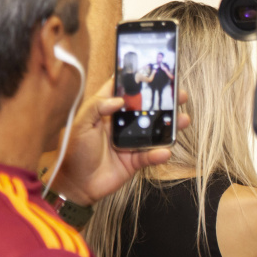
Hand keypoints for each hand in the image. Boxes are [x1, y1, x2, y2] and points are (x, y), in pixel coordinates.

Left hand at [43, 80, 189, 204]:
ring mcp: (130, 142)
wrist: (76, 185)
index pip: (122, 91)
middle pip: (146, 109)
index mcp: (106, 112)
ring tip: (183, 120)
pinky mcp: (135, 160)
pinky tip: (164, 151)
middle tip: (179, 95)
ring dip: (170, 126)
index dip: (135, 80)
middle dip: (164, 101)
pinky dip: (159, 154)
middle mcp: (121, 125)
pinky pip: (151, 155)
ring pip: (155, 130)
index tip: (150, 71)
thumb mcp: (80, 125)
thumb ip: (96, 107)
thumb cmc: (73, 152)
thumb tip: (119, 99)